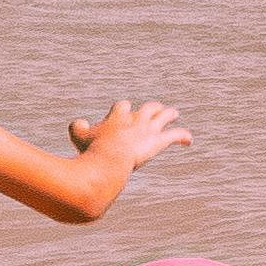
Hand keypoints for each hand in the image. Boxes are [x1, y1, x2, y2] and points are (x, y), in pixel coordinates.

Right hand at [73, 101, 192, 171]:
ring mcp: (149, 130)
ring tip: (173, 114)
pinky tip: (188, 141)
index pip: (123, 106)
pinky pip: (176, 135)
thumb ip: (77, 126)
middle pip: (148, 107)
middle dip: (151, 108)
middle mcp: (136, 119)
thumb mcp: (78, 137)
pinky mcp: (158, 142)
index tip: (121, 116)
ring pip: (165, 115)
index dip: (123, 110)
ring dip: (169, 114)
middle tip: (153, 110)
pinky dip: (183, 136)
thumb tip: (80, 122)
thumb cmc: (91, 150)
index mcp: (117, 116)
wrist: (109, 160)